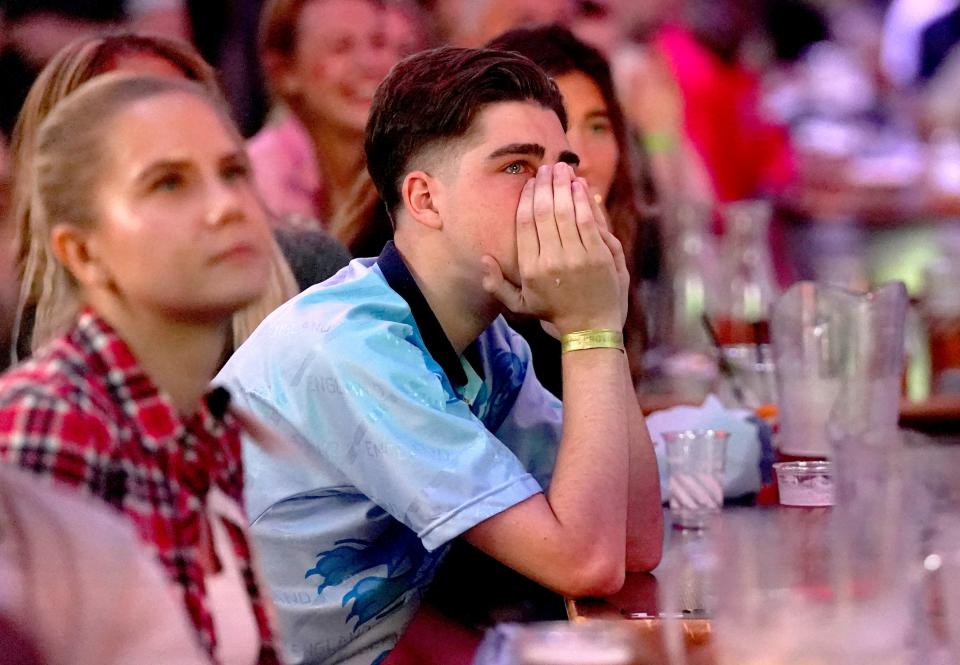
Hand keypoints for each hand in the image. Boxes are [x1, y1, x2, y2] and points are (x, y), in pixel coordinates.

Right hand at [482, 163, 628, 334]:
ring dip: (563, 186)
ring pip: (566, 212)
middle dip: (545, 185)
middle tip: (547, 167)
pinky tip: (579, 185)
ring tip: (563, 168)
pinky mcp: (598, 255)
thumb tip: (484, 257)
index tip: (531, 182)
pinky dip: (583, 200)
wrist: (590, 328)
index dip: (528, 198)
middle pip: (545, 212)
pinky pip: (588, 220)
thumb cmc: (554, 313)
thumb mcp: (519, 305)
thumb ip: (496, 284)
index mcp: (530, 269)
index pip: (525, 224)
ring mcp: (576, 257)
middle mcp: (550, 261)